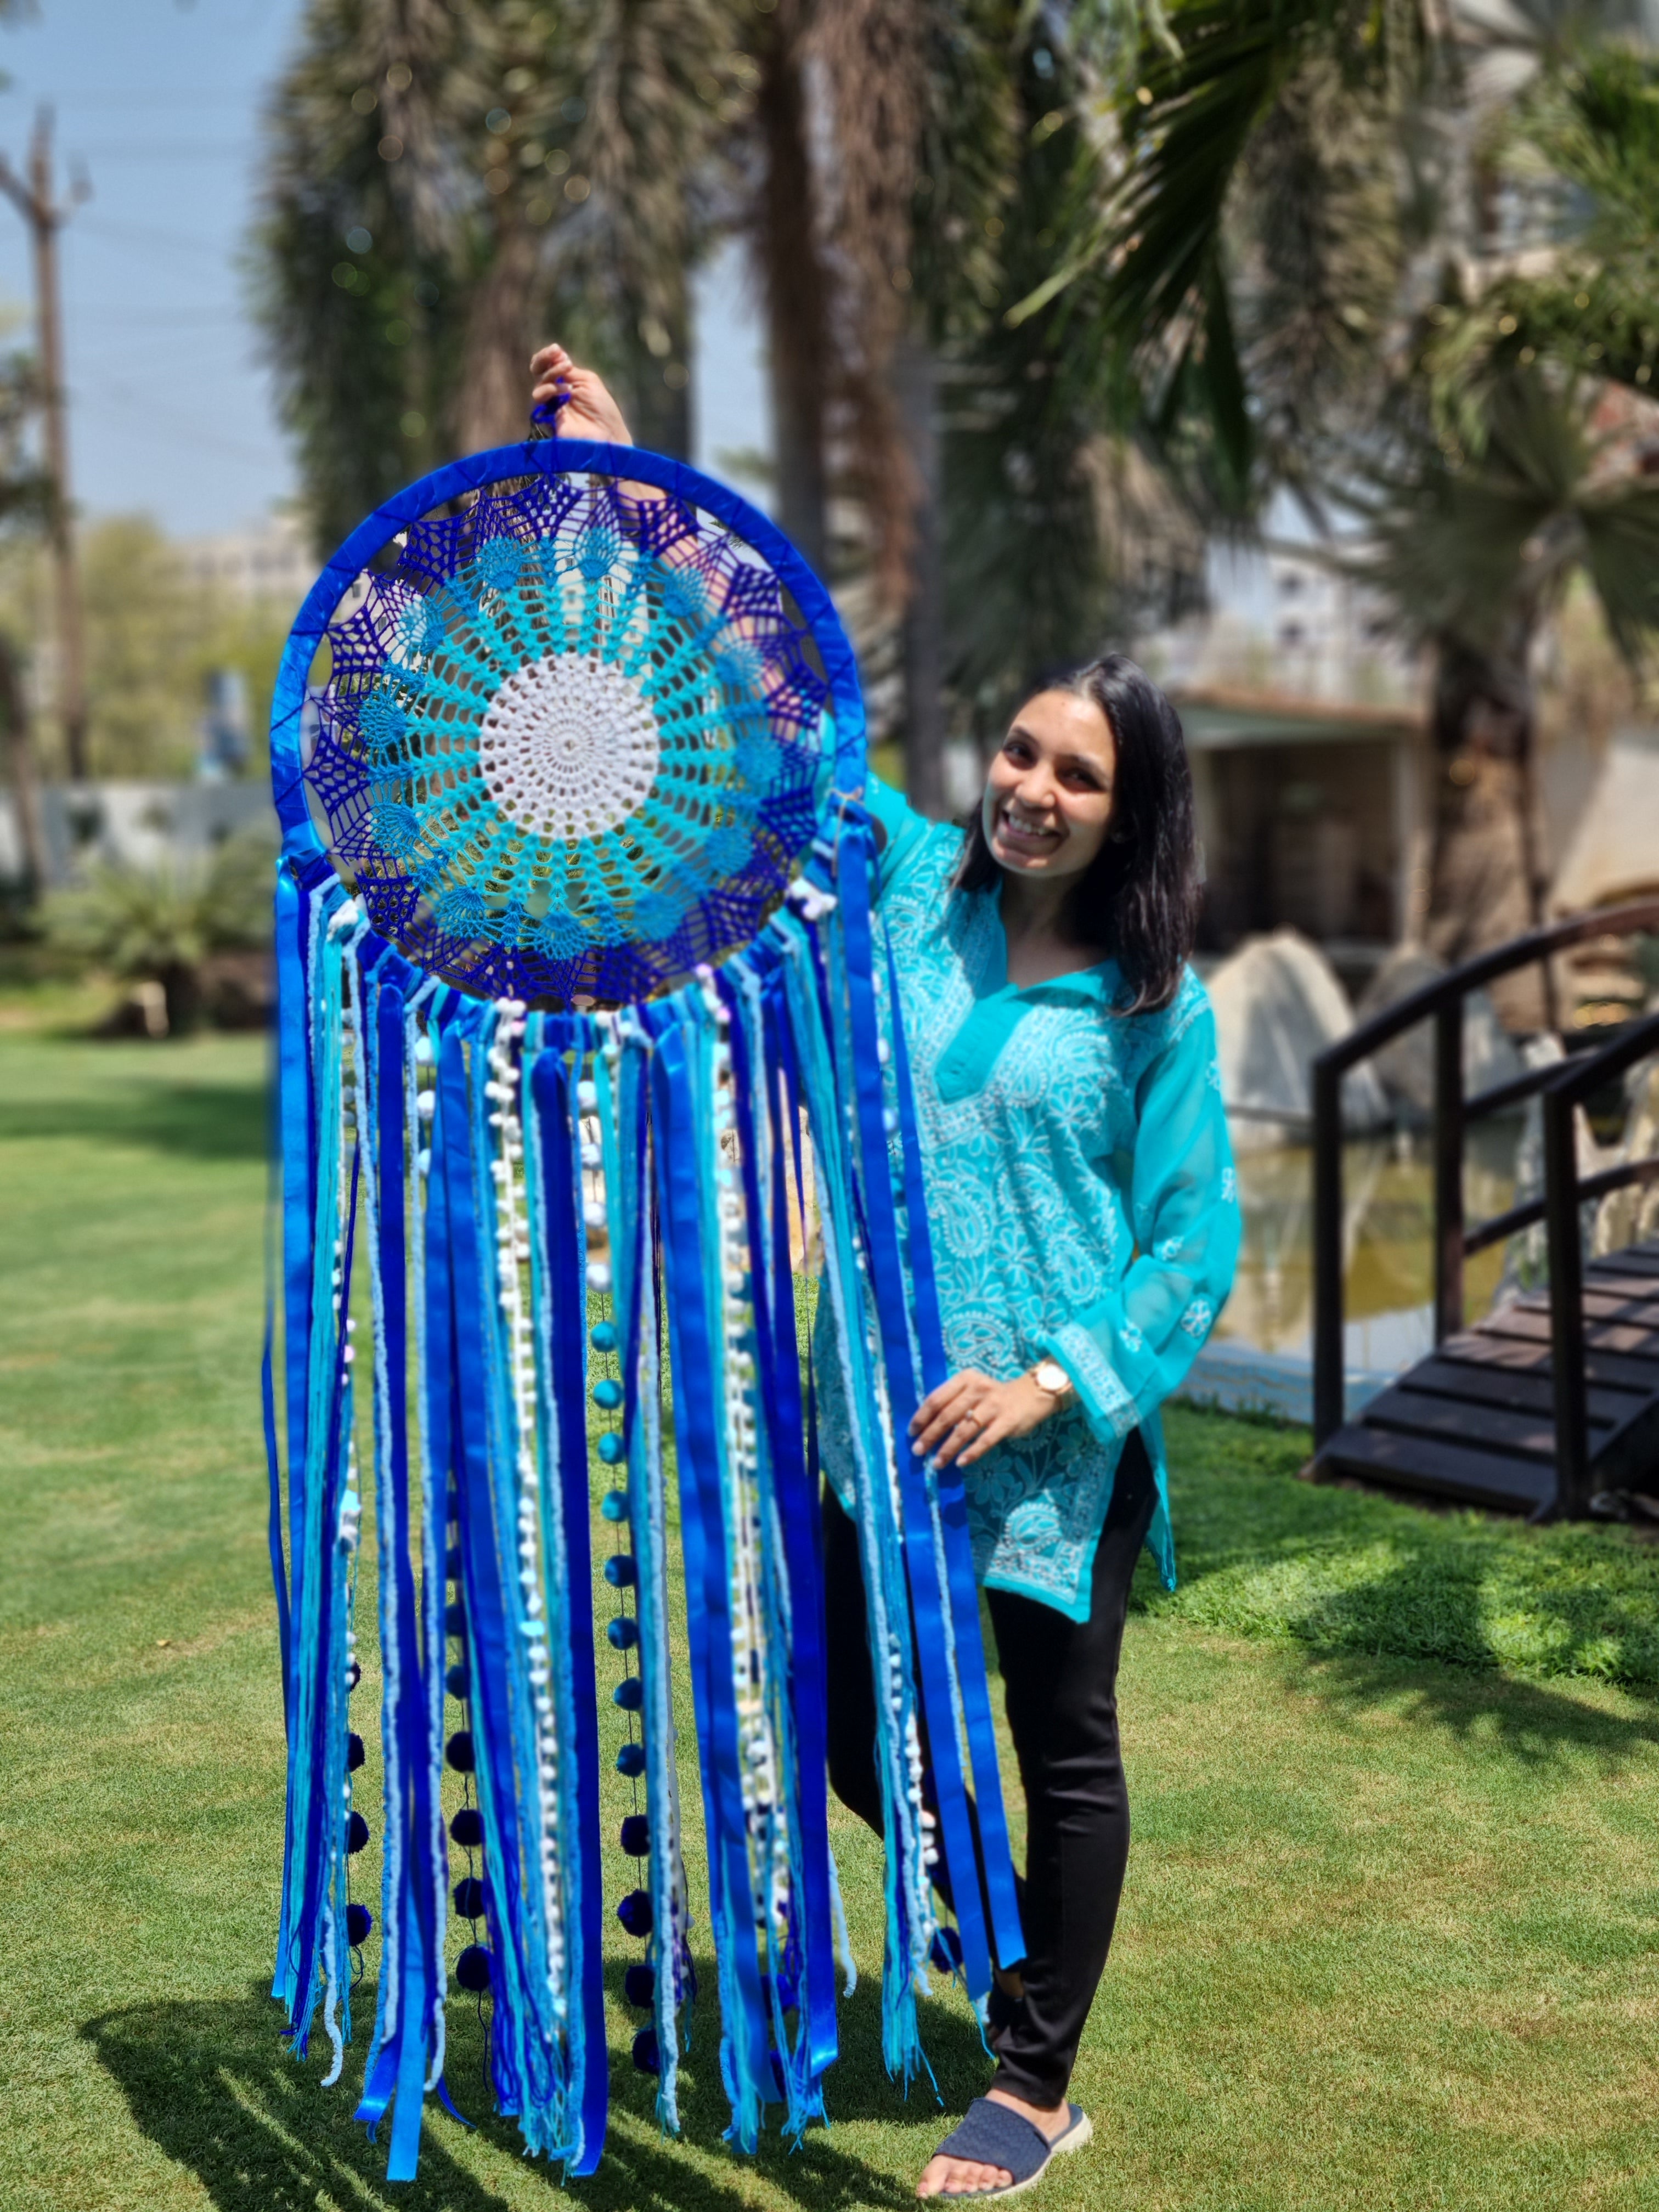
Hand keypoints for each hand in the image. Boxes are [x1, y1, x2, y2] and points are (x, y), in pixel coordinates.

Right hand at [529, 342, 632, 444]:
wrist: (607, 434)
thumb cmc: (603, 410)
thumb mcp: (589, 382)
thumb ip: (571, 371)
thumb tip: (557, 354)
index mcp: (567, 381)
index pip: (549, 365)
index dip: (548, 355)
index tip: (556, 349)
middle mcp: (556, 392)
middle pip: (538, 372)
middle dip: (544, 360)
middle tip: (557, 357)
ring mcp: (551, 405)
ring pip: (539, 384)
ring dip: (551, 376)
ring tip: (568, 382)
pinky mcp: (547, 418)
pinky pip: (539, 399)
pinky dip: (549, 390)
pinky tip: (564, 391)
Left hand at [908, 1368, 1059, 1468]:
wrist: (1031, 1395)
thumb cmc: (993, 1395)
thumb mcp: (972, 1389)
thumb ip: (952, 1401)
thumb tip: (925, 1426)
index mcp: (965, 1379)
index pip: (936, 1398)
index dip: (921, 1417)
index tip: (911, 1432)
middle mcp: (978, 1389)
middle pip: (947, 1416)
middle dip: (930, 1436)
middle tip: (918, 1451)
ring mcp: (993, 1405)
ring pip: (964, 1430)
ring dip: (947, 1449)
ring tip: (936, 1463)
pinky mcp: (1007, 1421)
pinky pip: (985, 1440)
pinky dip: (971, 1453)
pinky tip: (960, 1463)